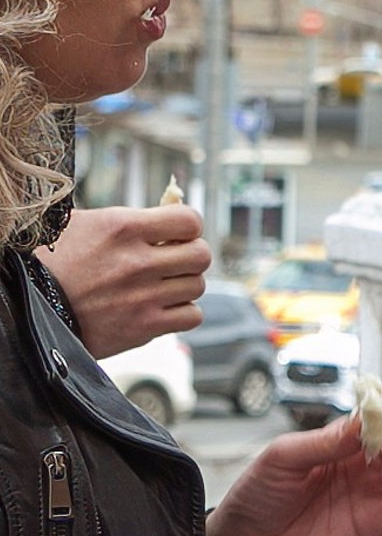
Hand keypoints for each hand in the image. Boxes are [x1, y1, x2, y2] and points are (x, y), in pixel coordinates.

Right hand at [39, 206, 209, 356]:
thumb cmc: (52, 262)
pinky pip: (191, 316)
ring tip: (162, 284)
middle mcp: (135, 262)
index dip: (188, 226)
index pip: (189, 220)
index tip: (177, 234)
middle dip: (191, 255)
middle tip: (174, 260)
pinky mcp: (142, 327)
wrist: (27, 308)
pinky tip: (163, 306)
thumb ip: (128, 219)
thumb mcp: (80, 225)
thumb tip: (169, 207)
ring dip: (184, 284)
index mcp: (121, 228)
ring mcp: (141, 296)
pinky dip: (183, 312)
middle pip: (201, 255)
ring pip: (197, 286)